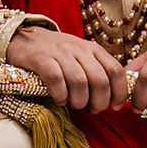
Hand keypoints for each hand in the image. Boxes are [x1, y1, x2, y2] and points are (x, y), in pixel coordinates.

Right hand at [5, 26, 129, 113]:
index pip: (116, 71)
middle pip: (100, 80)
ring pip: (80, 82)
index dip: (119, 92)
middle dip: (99, 102)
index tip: (115, 106)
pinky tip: (59, 99)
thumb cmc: (58, 54)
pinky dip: (60, 95)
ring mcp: (61, 54)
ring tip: (74, 105)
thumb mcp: (82, 57)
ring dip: (79, 101)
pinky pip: (56, 80)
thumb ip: (96, 72)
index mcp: (94, 50)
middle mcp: (81, 50)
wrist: (27, 37)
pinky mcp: (42, 59)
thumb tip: (110, 99)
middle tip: (92, 110)